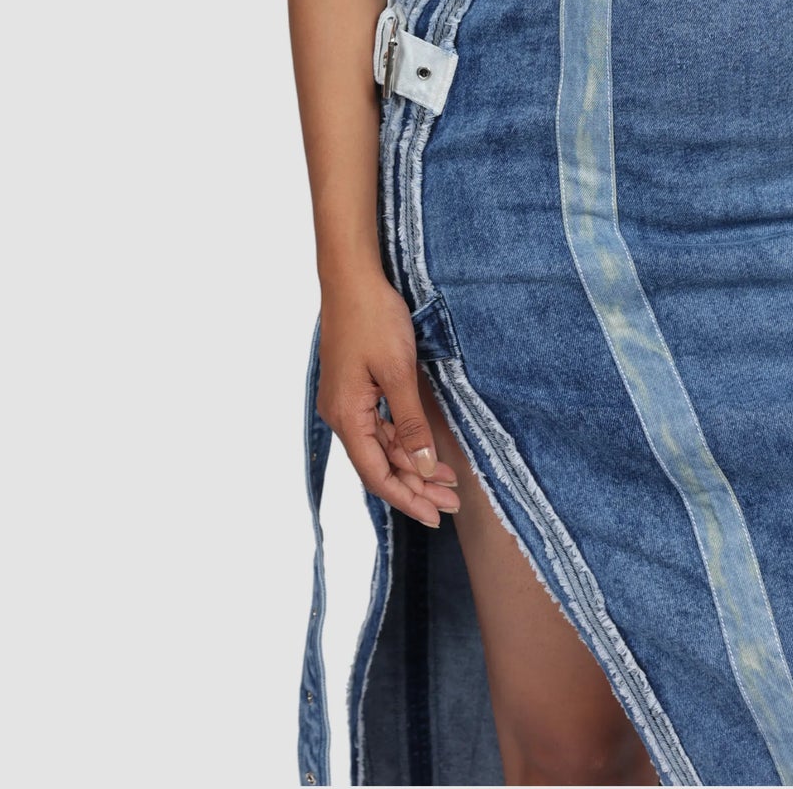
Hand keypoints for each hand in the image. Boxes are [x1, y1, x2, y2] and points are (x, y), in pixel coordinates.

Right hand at [315, 275, 460, 528]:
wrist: (352, 277)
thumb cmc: (373, 318)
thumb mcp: (398, 371)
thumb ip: (410, 424)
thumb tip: (425, 468)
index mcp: (346, 415)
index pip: (376, 475)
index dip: (407, 498)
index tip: (435, 517)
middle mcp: (341, 414)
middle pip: (379, 464)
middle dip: (416, 485)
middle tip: (452, 504)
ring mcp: (346, 401)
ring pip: (381, 446)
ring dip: (413, 463)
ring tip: (448, 480)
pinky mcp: (354, 388)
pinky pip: (378, 426)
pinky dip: (403, 440)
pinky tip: (424, 449)